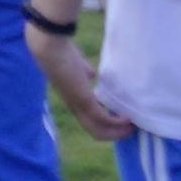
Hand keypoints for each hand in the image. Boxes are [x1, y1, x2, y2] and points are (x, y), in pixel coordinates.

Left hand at [24, 20, 125, 138]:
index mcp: (73, 99)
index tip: (121, 121)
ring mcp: (78, 104)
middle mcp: (74, 106)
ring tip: (132, 128)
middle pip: (94, 132)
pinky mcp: (84, 99)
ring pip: (98, 130)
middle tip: (130, 130)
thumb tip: (92, 74)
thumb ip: (84, 71)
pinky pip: (103, 118)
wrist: (48, 46)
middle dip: (114, 134)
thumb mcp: (76, 65)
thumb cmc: (60, 51)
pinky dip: (117, 122)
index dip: (105, 124)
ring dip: (117, 132)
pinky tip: (128, 118)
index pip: (89, 120)